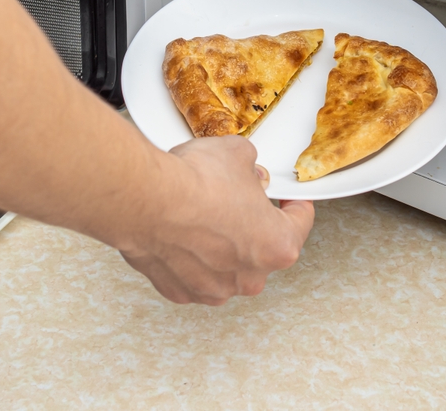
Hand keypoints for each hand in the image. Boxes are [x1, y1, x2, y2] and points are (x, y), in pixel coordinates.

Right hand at [119, 135, 314, 304]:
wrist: (145, 200)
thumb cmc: (193, 185)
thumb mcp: (238, 154)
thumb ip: (251, 167)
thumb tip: (245, 170)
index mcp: (277, 245)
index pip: (300, 222)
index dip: (294, 203)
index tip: (288, 198)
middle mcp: (249, 277)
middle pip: (262, 248)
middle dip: (253, 224)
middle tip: (238, 199)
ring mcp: (214, 289)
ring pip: (227, 265)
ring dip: (221, 245)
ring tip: (204, 214)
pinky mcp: (181, 291)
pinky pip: (194, 273)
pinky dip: (190, 256)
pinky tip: (181, 232)